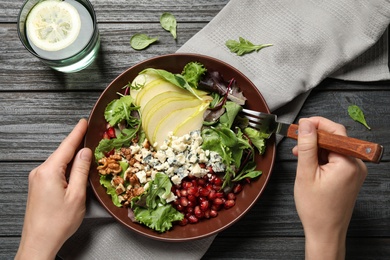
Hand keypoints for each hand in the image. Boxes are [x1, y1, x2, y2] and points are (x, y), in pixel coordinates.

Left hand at [15, 119, 91, 259]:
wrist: (39, 241)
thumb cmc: (57, 223)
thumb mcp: (76, 195)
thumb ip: (81, 170)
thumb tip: (85, 152)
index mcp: (49, 171)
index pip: (67, 146)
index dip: (77, 132)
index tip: (83, 122)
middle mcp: (40, 172)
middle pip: (62, 153)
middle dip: (77, 145)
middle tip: (90, 137)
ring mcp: (37, 179)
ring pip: (59, 163)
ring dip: (73, 159)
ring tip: (87, 158)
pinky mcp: (38, 186)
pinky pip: (54, 171)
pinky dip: (66, 169)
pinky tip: (75, 172)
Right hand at [292, 117, 366, 259]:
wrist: (325, 232)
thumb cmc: (316, 208)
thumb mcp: (306, 173)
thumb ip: (307, 146)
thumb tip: (306, 124)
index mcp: (348, 162)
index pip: (335, 131)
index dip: (317, 124)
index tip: (300, 125)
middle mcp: (356, 165)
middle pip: (335, 139)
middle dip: (314, 138)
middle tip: (296, 142)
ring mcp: (354, 172)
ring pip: (334, 149)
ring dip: (316, 149)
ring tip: (300, 156)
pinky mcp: (350, 177)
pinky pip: (335, 159)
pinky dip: (321, 158)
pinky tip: (309, 164)